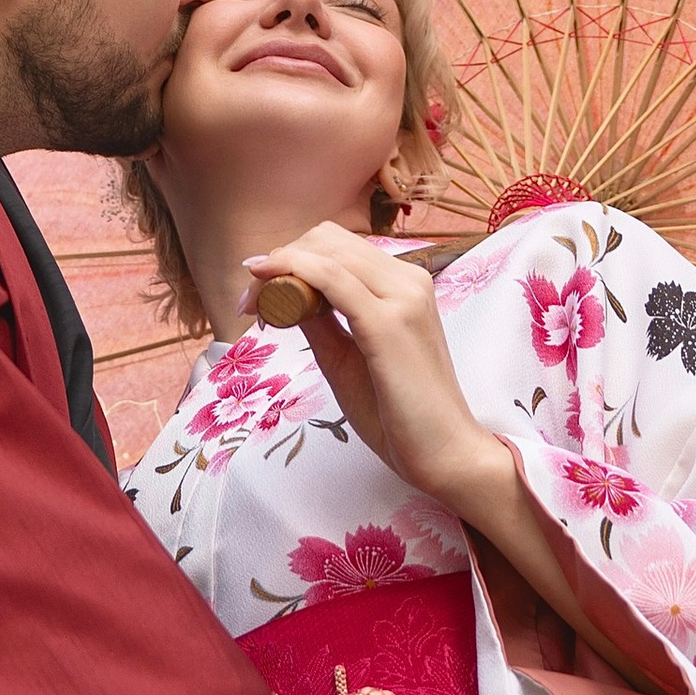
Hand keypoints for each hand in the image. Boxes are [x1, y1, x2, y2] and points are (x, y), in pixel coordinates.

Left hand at [248, 222, 503, 511]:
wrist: (445, 455)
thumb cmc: (401, 415)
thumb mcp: (347, 360)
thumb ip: (321, 323)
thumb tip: (284, 298)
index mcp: (405, 286)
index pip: (338, 246)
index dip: (293, 258)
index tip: (259, 292)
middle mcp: (409, 279)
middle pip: (328, 239)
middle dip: (281, 260)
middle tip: (250, 299)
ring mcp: (403, 297)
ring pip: (327, 251)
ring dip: (281, 268)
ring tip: (256, 305)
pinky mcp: (388, 322)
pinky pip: (331, 278)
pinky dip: (294, 273)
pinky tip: (268, 290)